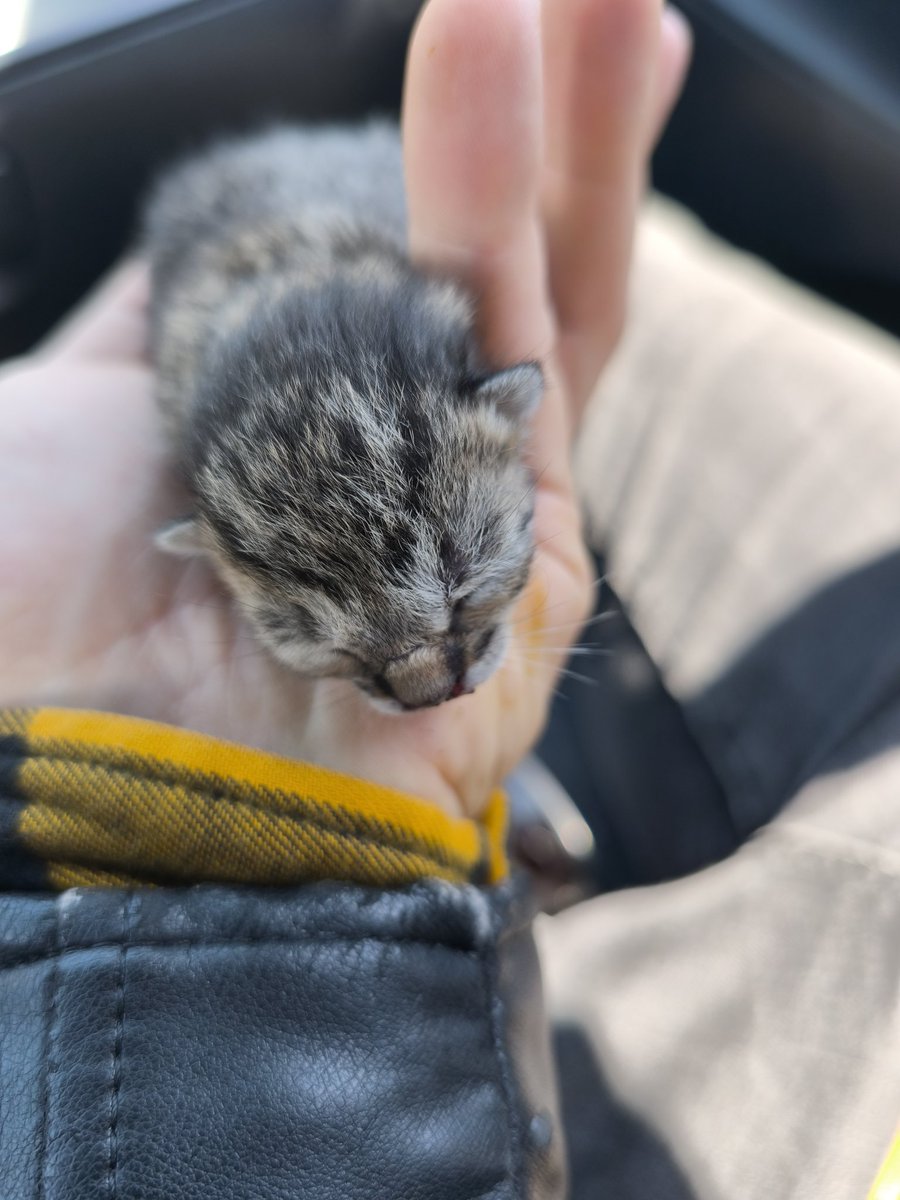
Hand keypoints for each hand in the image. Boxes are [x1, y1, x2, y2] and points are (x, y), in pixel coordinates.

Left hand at [0, 0, 689, 818]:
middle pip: (463, 265)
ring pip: (533, 287)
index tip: (412, 56)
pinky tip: (532, 58)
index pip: (348, 269)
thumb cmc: (25, 629)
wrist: (92, 796)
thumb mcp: (45, 422)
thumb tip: (176, 250)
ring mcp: (465, 508)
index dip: (381, 158)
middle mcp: (380, 463)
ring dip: (552, 125)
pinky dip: (533, 202)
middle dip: (505, 119)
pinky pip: (541, 354)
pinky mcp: (531, 555)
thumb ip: (129, 328)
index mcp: (271, 429)